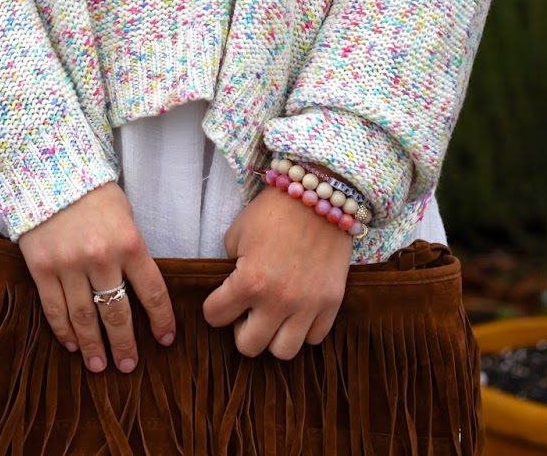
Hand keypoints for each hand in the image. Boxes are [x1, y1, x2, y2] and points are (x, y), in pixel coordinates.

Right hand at [17, 182, 174, 373]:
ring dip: (93, 346)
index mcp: (130, 243)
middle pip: (116, 312)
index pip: (152, 292)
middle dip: (124, 344)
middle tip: (129, 366)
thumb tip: (138, 290)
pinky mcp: (41, 267)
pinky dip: (64, 330)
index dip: (161, 320)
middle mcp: (101, 257)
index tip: (165, 340)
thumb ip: (132, 252)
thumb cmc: (93, 194)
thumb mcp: (125, 217)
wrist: (47, 171)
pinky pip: (54, 308)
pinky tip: (73, 344)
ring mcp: (68, 264)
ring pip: (84, 317)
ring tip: (99, 366)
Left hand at [203, 184, 353, 358]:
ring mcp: (308, 304)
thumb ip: (230, 268)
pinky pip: (314, 338)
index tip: (222, 298)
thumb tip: (229, 292)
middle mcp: (279, 300)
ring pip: (283, 352)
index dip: (214, 307)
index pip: (214, 317)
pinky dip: (303, 329)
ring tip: (273, 315)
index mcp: (249, 281)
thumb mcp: (237, 234)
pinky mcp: (332, 302)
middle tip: (248, 310)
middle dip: (241, 329)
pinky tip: (297, 309)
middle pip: (249, 347)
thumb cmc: (273, 211)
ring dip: (273, 336)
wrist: (320, 194)